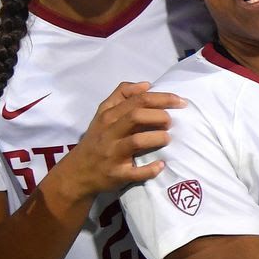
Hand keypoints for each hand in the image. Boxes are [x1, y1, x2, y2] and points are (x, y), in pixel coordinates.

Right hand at [54, 81, 184, 201]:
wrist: (77, 172)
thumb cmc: (97, 139)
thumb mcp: (103, 114)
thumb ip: (122, 95)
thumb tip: (146, 84)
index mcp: (108, 115)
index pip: (137, 100)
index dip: (162, 98)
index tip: (180, 101)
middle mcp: (109, 132)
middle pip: (136, 116)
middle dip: (159, 116)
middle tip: (171, 122)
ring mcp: (112, 154)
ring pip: (136, 141)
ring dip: (157, 138)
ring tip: (167, 139)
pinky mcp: (116, 174)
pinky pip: (136, 172)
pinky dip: (151, 169)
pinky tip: (161, 165)